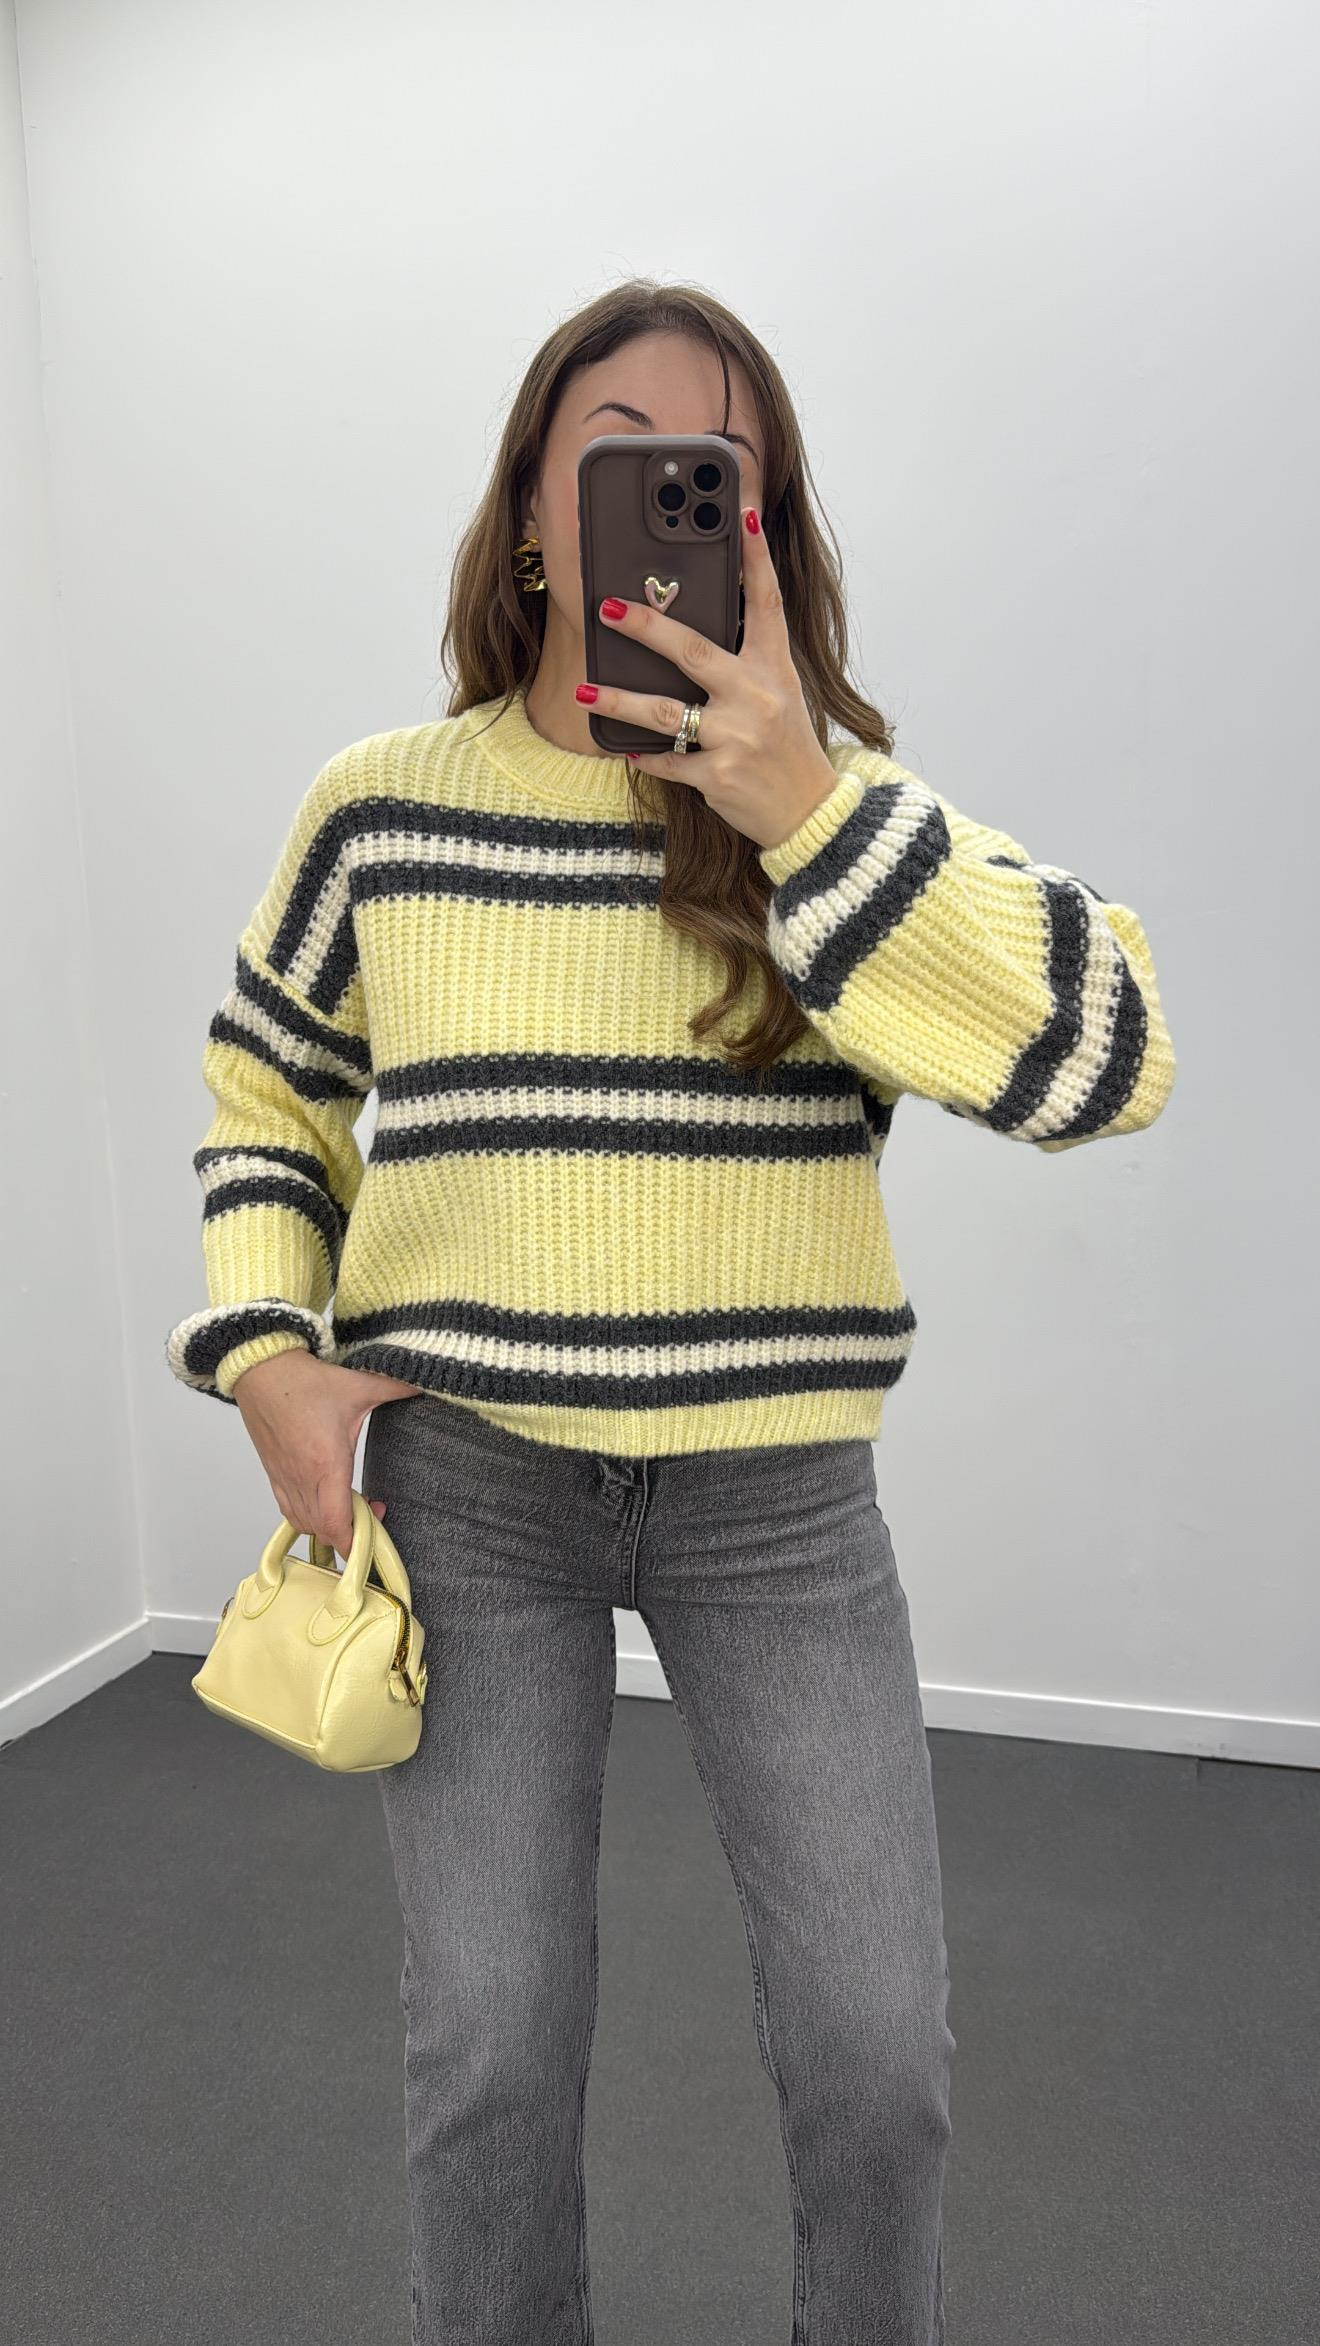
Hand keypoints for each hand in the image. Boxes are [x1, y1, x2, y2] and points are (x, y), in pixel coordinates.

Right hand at [232, 1351, 422, 1559]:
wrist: (261, 1370)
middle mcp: (302, 1478)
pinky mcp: (273, 1473)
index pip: (336, 1523)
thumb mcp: (358, 1384)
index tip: (373, 1545)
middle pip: (323, 1530)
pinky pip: (288, 1510)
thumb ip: (396, 1388)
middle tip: (373, 1514)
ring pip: (304, 1523)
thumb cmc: (304, 1381)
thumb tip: (424, 1386)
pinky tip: (323, 1503)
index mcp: (326, 1464)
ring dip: (328, 1526)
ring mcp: (284, 1478)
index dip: (354, 1543)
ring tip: (350, 1508)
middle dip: (349, 1534)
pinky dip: (306, 1517)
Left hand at [579, 506, 840, 851]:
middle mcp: (757, 696)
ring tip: (584, 693)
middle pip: (693, 650)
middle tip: (608, 609)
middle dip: (647, 626)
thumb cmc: (786, 748)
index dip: (756, 557)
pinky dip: (643, 756)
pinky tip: (623, 748)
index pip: (767, 602)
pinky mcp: (719, 775)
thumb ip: (744, 665)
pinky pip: (667, 761)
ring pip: (664, 712)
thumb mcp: (779, 695)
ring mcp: (737, 737)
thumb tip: (689, 637)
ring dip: (617, 702)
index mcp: (775, 669)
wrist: (809, 812)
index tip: (741, 514)